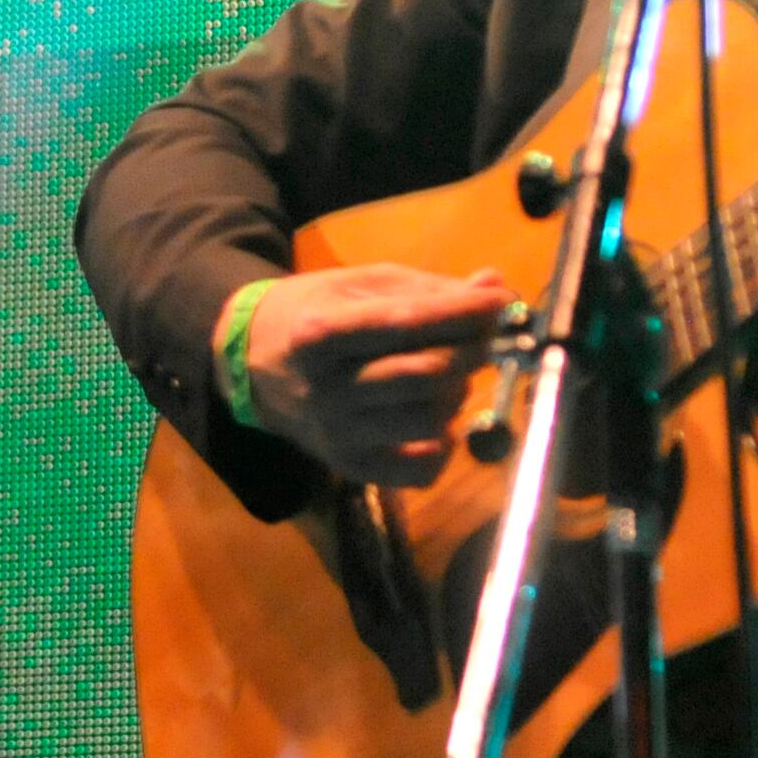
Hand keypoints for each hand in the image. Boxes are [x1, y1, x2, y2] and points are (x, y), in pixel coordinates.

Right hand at [224, 264, 514, 488]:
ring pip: (430, 419)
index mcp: (320, 333)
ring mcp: (338, 434)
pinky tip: (437, 420)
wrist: (254, 364)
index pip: (406, 323)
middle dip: (471, 350)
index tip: (503, 300)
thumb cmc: (315, 313)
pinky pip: (420, 471)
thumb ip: (427, 289)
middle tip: (484, 336)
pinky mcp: (351, 467)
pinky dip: (444, 445)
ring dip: (458, 392)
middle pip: (425, 374)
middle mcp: (326, 389)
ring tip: (451, 373)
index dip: (464, 312)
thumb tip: (496, 288)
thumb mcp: (359, 285)